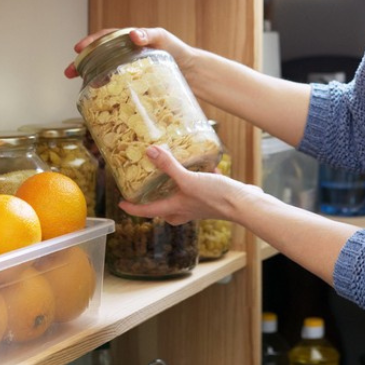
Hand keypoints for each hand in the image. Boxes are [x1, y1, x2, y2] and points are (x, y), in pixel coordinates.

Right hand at [64, 27, 199, 78]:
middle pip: (98, 55)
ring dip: (89, 76)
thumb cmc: (177, 50)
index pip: (104, 38)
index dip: (89, 43)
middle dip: (81, 62)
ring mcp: (127, 69)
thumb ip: (149, 34)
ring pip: (103, 71)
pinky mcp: (133, 84)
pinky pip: (115, 85)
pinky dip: (104, 90)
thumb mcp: (163, 38)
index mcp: (128, 41)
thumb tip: (134, 35)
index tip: (78, 49)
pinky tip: (98, 97)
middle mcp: (124, 54)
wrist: (191, 72)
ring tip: (79, 85)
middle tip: (69, 72)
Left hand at [118, 145, 257, 224]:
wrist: (243, 204)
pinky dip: (197, 179)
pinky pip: (199, 189)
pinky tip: (204, 164)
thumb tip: (150, 152)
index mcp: (174, 209)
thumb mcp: (188, 180)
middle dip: (154, 201)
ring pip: (181, 200)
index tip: (121, 202)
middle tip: (146, 189)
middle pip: (164, 209)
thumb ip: (169, 166)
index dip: (132, 208)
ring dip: (175, 189)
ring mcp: (198, 205)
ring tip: (172, 174)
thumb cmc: (214, 197)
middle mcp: (185, 210)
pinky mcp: (212, 198)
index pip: (147, 212)